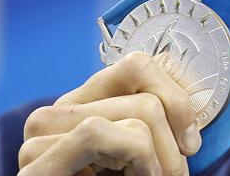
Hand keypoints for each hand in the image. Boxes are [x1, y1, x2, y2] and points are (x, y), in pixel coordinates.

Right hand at [18, 51, 200, 175]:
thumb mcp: (140, 158)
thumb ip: (153, 125)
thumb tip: (191, 112)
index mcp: (84, 104)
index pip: (138, 65)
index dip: (177, 97)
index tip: (191, 141)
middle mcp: (57, 114)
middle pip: (147, 95)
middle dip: (175, 144)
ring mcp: (41, 139)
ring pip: (138, 114)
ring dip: (162, 160)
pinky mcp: (38, 164)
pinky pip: (99, 132)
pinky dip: (137, 159)